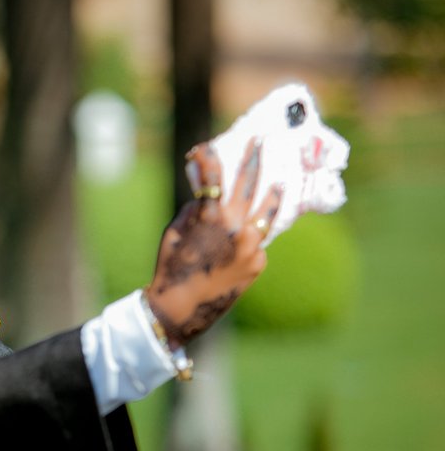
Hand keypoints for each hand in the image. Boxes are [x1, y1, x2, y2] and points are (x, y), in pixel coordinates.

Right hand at [144, 139, 282, 348]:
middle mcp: (237, 227)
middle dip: (253, 160)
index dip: (209, 157)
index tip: (206, 147)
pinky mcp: (259, 263)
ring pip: (267, 212)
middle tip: (260, 143)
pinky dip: (250, 238)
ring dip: (272, 194)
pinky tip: (244, 241)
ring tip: (279, 183)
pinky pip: (257, 243)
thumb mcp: (174, 231)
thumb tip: (207, 195)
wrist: (182, 307)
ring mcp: (252, 246)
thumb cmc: (171, 266)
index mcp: (211, 216)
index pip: (214, 176)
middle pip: (249, 184)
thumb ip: (194, 209)